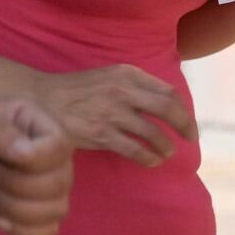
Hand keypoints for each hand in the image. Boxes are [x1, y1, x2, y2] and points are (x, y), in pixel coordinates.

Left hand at [0, 96, 71, 234]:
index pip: (61, 144)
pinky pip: (46, 232)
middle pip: (61, 180)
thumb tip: (27, 154)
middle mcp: (41, 152)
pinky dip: (25, 232)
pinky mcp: (25, 211)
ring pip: (58, 209)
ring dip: (20, 209)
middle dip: (21, 186)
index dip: (39, 160)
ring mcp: (36, 183)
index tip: (1, 160)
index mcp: (32, 121)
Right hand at [29, 64, 196, 167]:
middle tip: (191, 138)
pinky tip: (151, 161)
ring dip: (166, 147)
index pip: (168, 91)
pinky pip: (136, 150)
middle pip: (168, 109)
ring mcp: (113, 113)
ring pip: (155, 133)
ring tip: (167, 153)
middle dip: (186, 126)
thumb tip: (167, 103)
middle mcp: (123, 90)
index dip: (183, 109)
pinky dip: (149, 158)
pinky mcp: (102, 134)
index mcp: (127, 73)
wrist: (43, 100)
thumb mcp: (109, 76)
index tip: (187, 123)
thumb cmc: (78, 90)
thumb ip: (135, 85)